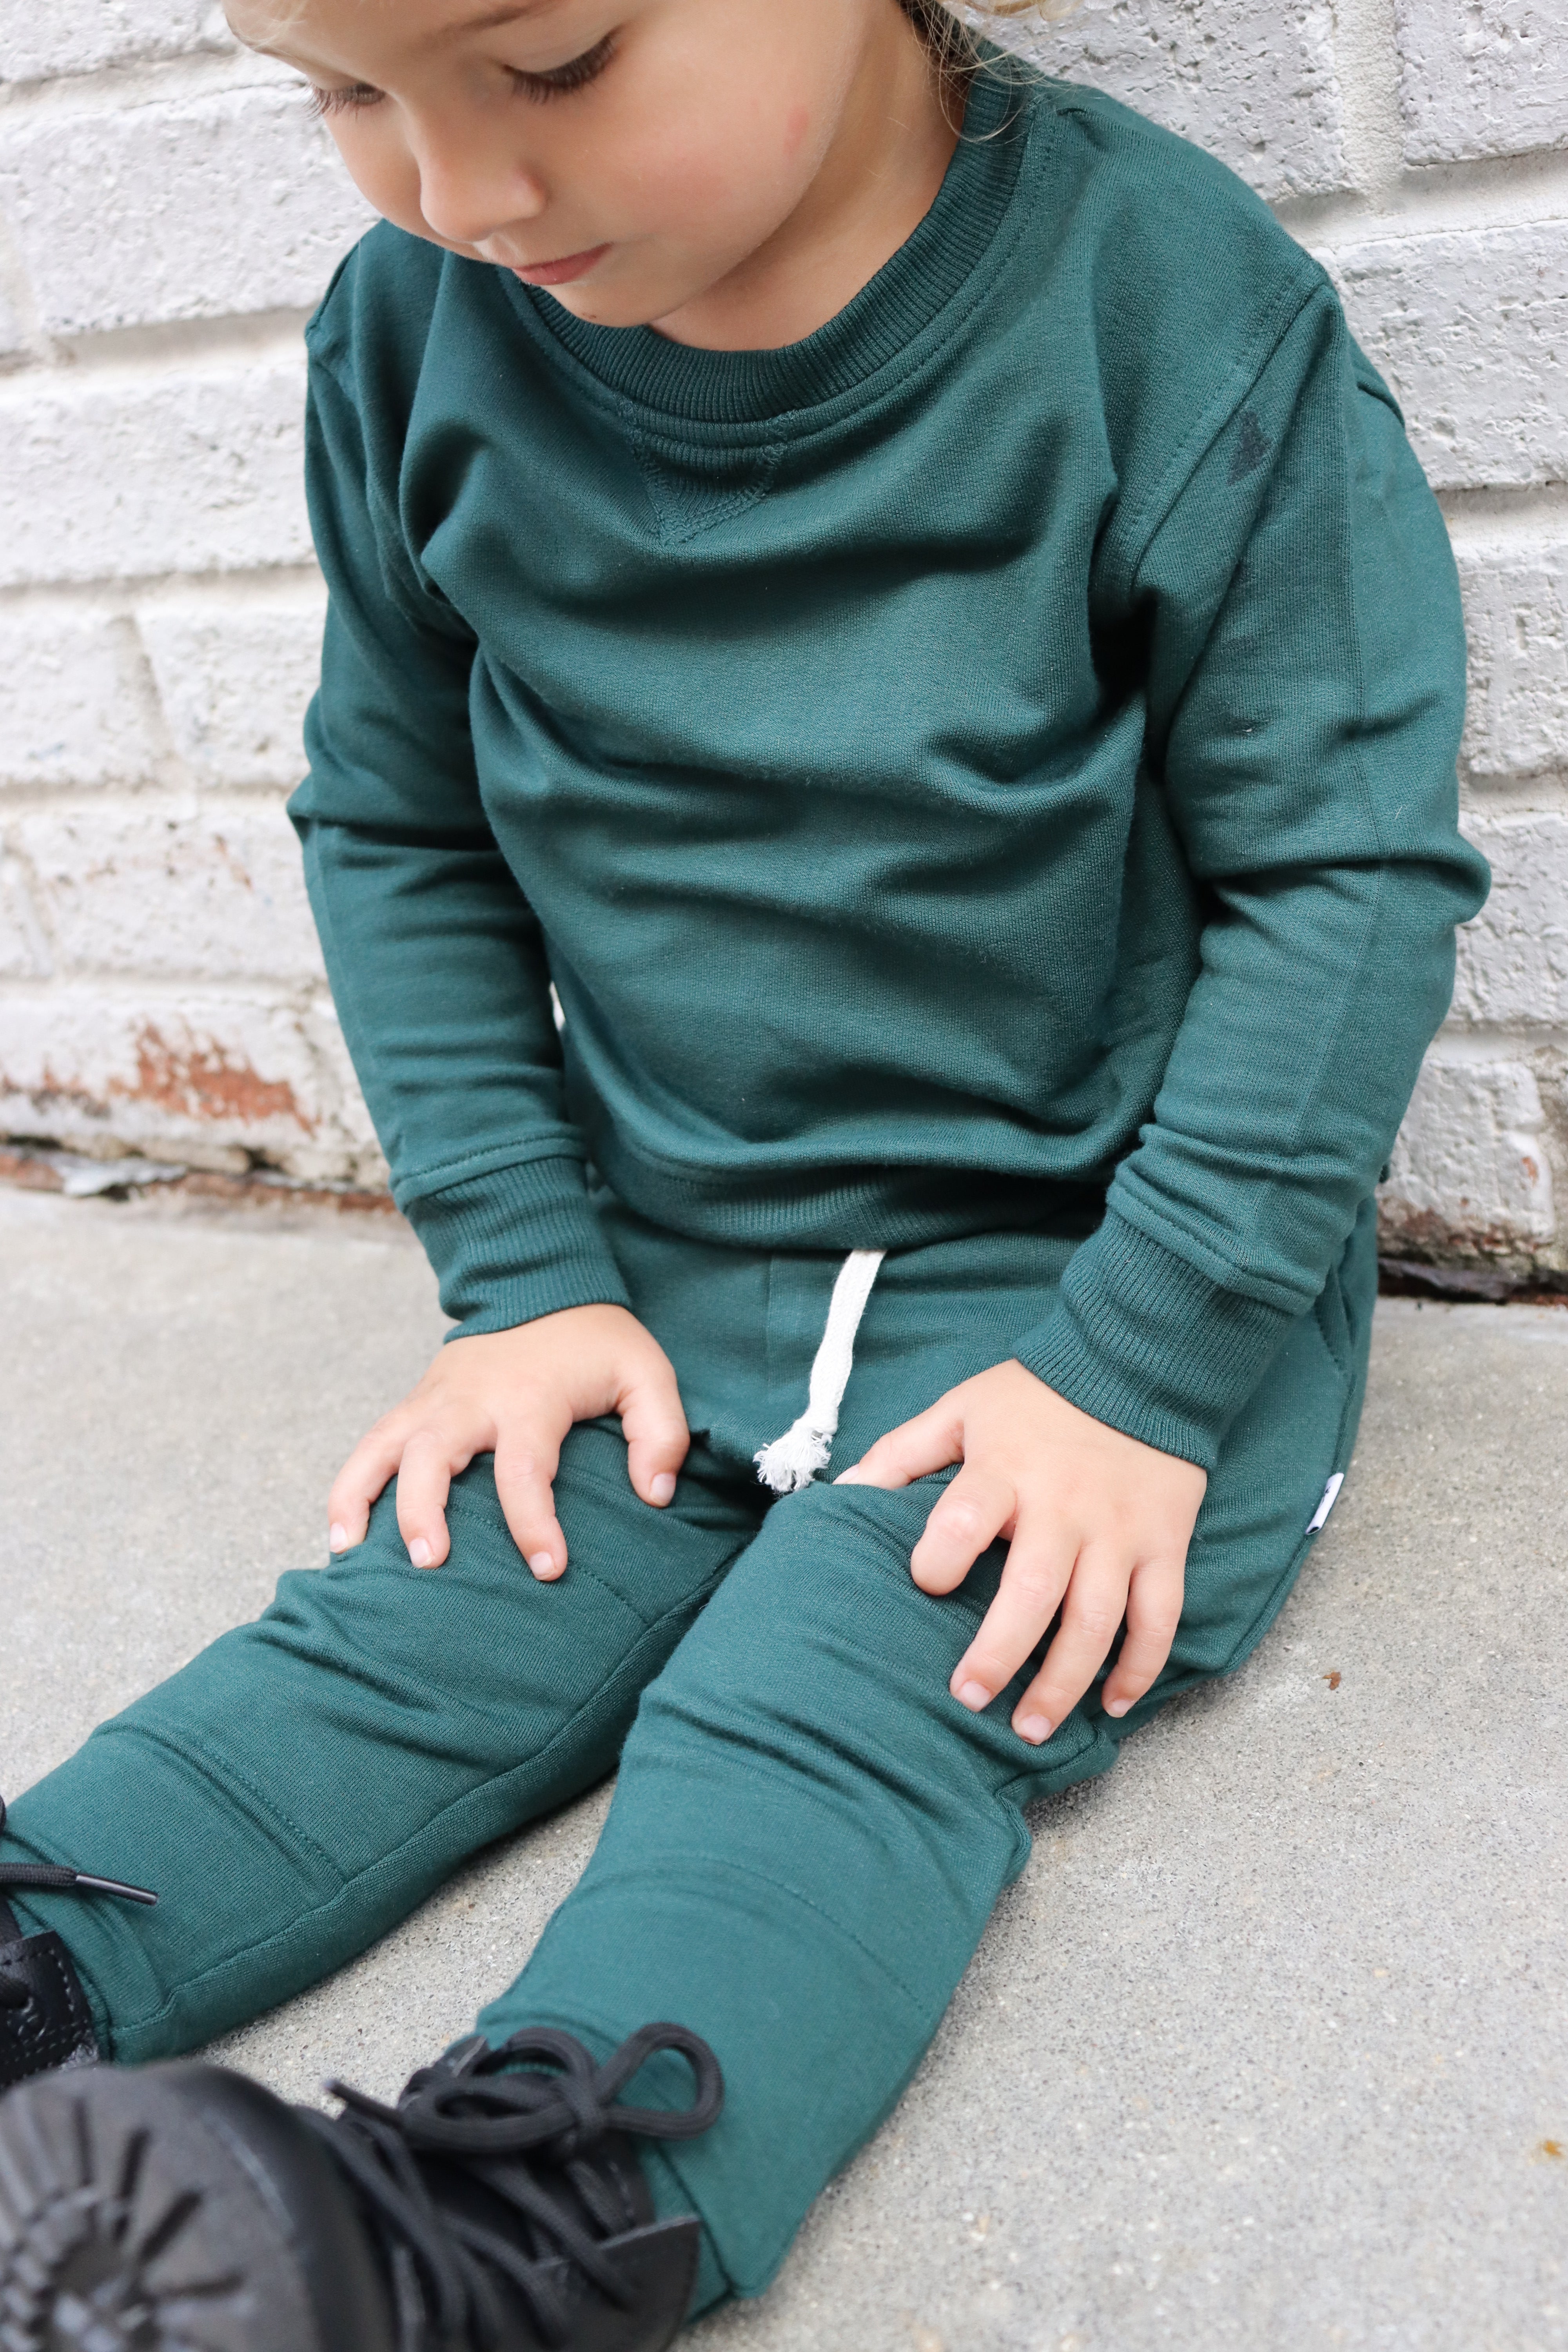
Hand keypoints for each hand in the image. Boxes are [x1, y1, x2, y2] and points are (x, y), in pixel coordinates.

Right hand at [326, 1304, 688, 1577]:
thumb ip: (662, 1433)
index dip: (534, 1523)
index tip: (549, 1569)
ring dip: (361, 1499)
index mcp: (529, 1398)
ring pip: (381, 1448)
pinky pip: (371, 1445)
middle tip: (430, 1563)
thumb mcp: (648, 1374)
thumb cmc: (596, 1342)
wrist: (539, 1283)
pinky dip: (350, 1487)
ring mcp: (435, 1400)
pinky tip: (340, 1534)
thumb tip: (656, 1494)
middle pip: (432, 1456)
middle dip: (424, 1510)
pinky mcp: (415, 1404)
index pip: (524, 1469)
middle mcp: (471, 1400)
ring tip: (350, 1555)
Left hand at [836, 1361, 1205, 1742]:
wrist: (1138, 1363)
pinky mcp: (1164, 1544)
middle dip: (999, 1654)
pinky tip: (1113, 1705)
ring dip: (1063, 1682)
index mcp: (1006, 1469)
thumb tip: (844, 1493)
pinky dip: (1140, 1667)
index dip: (939, 1558)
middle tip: (967, 1699)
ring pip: (1097, 1620)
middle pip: (1034, 1591)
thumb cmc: (1035, 1398)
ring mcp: (1119, 1531)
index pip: (965, 1519)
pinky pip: (1159, 1617)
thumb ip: (903, 1451)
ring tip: (1030, 1729)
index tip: (926, 1584)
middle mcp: (1065, 1506)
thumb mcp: (961, 1408)